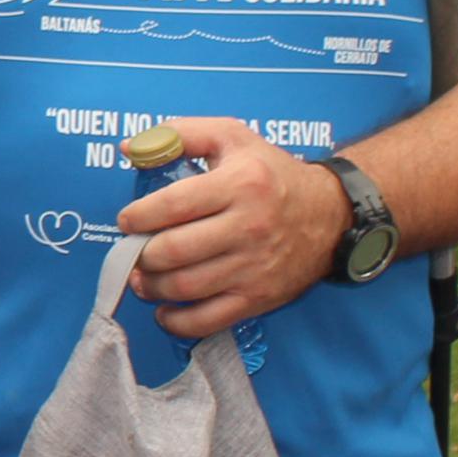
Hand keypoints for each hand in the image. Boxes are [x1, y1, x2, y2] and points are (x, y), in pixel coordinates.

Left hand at [120, 116, 347, 332]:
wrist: (330, 214)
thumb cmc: (272, 173)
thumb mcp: (232, 137)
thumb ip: (180, 135)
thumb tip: (129, 148)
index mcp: (239, 184)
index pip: (173, 205)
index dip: (138, 216)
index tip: (127, 220)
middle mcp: (248, 227)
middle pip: (174, 251)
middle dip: (141, 254)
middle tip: (133, 250)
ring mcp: (254, 267)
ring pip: (185, 287)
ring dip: (151, 287)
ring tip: (142, 277)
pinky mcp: (258, 298)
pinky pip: (208, 320)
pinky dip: (177, 321)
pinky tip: (164, 310)